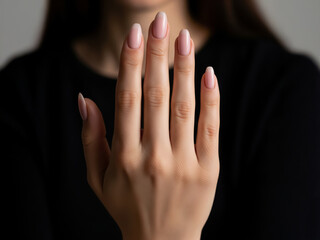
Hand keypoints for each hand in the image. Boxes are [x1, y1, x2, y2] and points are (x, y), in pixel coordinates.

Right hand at [78, 12, 219, 239]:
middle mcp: (153, 157)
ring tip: (183, 38)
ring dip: (184, 69)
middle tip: (159, 22)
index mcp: (124, 156)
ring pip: (183, 107)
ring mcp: (183, 164)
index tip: (133, 34)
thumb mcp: (98, 178)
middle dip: (157, 55)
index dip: (130, 63)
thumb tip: (83, 99)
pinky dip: (210, 99)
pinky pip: (210, 129)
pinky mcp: (207, 171)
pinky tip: (208, 73)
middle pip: (156, 96)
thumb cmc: (127, 206)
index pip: (127, 99)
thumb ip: (90, 138)